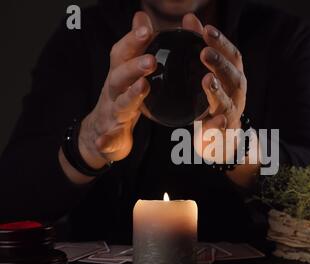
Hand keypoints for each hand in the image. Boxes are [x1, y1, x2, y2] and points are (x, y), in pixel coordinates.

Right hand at [77, 12, 155, 169]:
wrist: (97, 135)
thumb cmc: (119, 98)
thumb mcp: (126, 72)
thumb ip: (135, 47)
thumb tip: (142, 16)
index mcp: (119, 75)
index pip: (122, 54)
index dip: (132, 40)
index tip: (147, 27)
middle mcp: (113, 92)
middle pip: (120, 77)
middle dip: (134, 67)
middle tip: (152, 59)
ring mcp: (111, 114)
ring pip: (120, 104)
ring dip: (131, 96)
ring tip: (143, 87)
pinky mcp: (110, 136)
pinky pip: (107, 139)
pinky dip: (106, 140)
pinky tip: (104, 141)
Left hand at [182, 14, 246, 160]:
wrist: (220, 138)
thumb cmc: (212, 99)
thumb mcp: (207, 71)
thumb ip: (200, 47)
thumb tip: (190, 18)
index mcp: (234, 77)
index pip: (233, 56)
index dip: (222, 43)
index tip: (206, 29)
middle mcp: (237, 94)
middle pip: (234, 77)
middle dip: (221, 64)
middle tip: (204, 52)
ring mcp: (232, 115)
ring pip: (227, 103)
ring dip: (217, 91)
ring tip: (207, 80)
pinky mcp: (222, 134)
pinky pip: (221, 130)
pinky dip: (217, 124)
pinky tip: (213, 119)